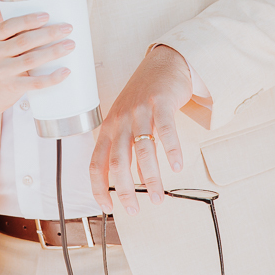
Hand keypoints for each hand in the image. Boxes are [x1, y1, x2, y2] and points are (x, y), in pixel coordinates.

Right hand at [0, 13, 75, 113]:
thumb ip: (16, 36)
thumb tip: (51, 23)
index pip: (9, 26)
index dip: (28, 20)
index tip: (47, 15)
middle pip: (24, 41)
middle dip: (48, 33)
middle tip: (67, 28)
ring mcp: (3, 72)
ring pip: (31, 60)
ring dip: (53, 51)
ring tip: (70, 45)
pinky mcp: (12, 87)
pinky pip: (35, 83)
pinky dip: (52, 78)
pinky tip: (65, 71)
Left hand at [90, 46, 192, 214]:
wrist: (162, 64)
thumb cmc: (143, 98)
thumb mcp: (128, 123)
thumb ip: (129, 150)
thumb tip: (139, 181)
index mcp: (108, 128)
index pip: (96, 163)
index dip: (98, 187)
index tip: (107, 207)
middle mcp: (120, 120)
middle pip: (118, 161)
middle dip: (125, 190)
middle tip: (134, 211)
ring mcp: (140, 111)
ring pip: (143, 150)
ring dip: (151, 178)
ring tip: (158, 197)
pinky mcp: (161, 102)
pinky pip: (166, 130)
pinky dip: (171, 150)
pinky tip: (178, 166)